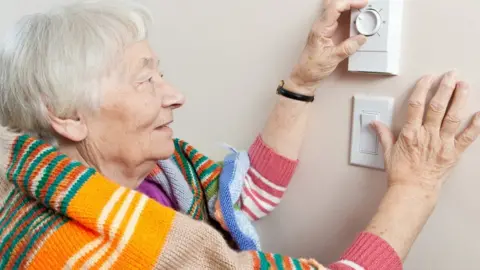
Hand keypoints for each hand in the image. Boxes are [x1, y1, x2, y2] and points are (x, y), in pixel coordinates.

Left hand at [287, 0, 367, 93]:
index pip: (334, 7)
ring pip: (335, 9)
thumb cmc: (312, 68)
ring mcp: (323, 28)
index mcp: (320, 29)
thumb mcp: (333, 58)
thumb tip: (361, 38)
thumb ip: (348, 48)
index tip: (362, 3)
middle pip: (334, 4)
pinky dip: (346, 14)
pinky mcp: (326, 32)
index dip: (349, 2)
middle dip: (349, 2)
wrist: (305, 76)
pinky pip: (336, 17)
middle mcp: (320, 26)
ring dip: (348, 7)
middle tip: (362, 4)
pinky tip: (354, 17)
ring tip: (361, 10)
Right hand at [372, 71, 479, 194]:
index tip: (428, 79)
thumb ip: (383, 134)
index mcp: (410, 133)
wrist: (412, 191)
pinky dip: (476, 125)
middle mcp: (427, 136)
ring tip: (464, 86)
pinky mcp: (454, 153)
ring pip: (453, 117)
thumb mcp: (388, 152)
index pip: (416, 105)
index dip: (422, 89)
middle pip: (437, 106)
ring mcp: (442, 144)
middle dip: (445, 88)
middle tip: (450, 75)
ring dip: (459, 99)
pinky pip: (468, 137)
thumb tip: (375, 123)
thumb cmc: (401, 174)